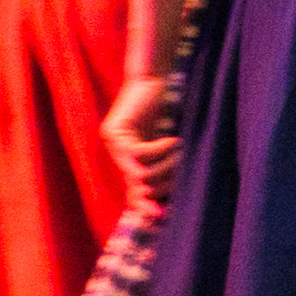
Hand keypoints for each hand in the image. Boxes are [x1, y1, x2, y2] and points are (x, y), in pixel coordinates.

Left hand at [101, 77, 180, 201]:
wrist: (154, 80)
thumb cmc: (165, 110)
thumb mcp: (168, 146)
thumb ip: (166, 168)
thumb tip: (168, 202)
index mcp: (130, 162)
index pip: (133, 195)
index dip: (146, 207)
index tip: (163, 216)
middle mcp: (117, 156)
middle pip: (141, 188)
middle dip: (165, 183)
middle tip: (182, 168)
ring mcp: (113, 145)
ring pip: (141, 174)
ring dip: (167, 166)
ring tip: (180, 151)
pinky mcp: (115, 133)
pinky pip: (141, 155)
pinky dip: (161, 150)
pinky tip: (173, 140)